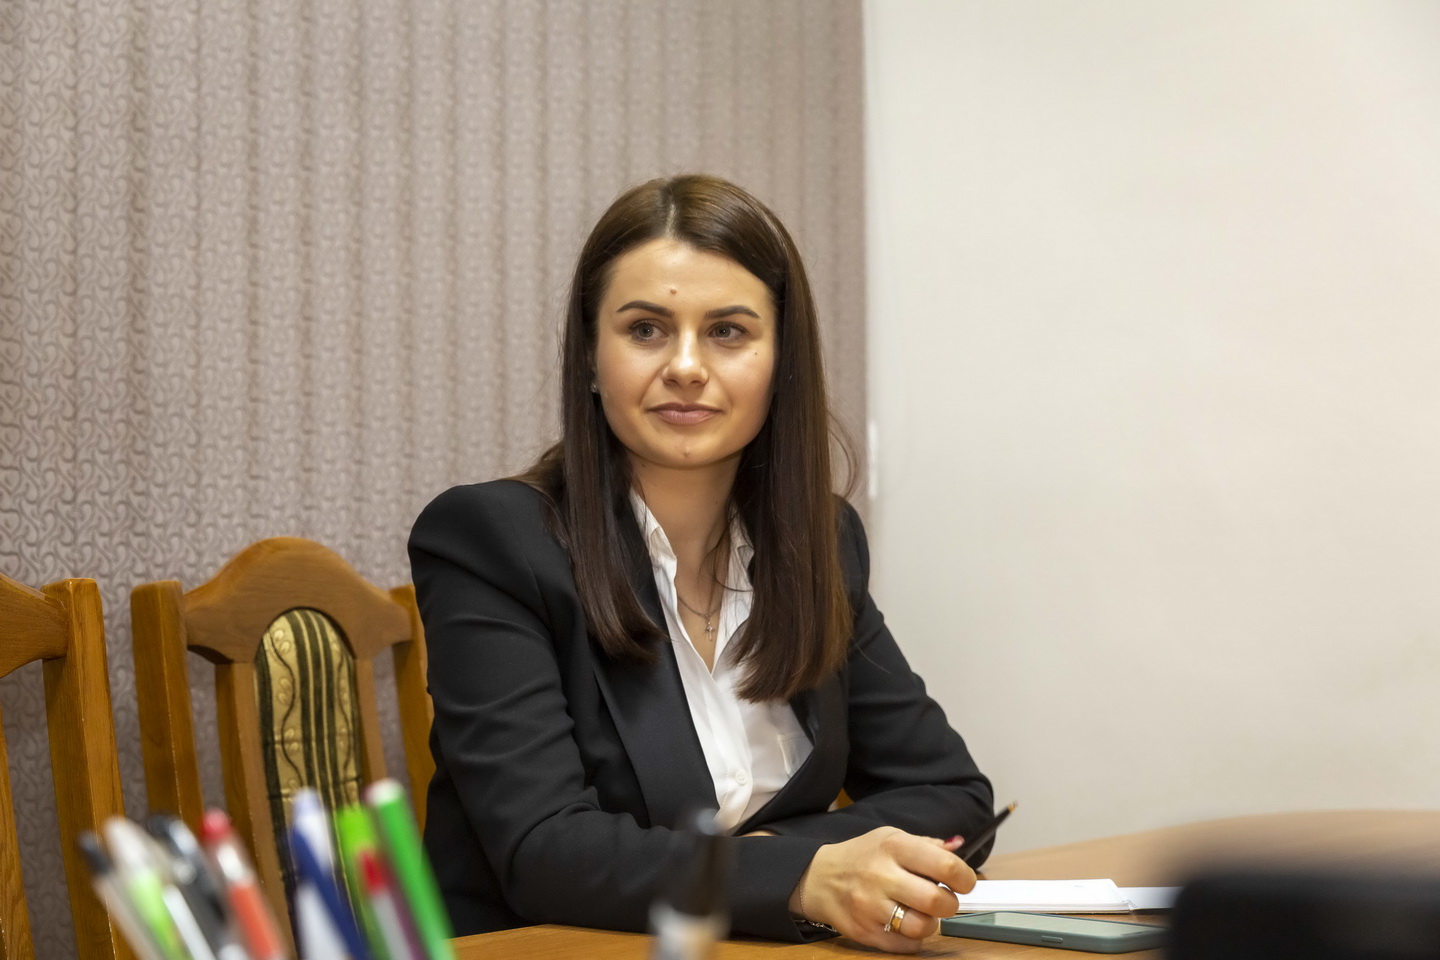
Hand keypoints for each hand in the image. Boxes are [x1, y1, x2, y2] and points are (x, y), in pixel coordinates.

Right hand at [789, 827, 973, 952]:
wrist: (819, 878)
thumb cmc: (863, 856)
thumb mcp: (890, 838)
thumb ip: (927, 845)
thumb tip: (959, 846)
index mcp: (893, 847)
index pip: (944, 865)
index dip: (964, 878)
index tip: (963, 882)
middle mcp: (881, 876)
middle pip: (935, 901)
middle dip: (950, 903)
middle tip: (944, 899)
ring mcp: (870, 907)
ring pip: (922, 927)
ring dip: (931, 922)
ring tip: (922, 912)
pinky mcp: (864, 932)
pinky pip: (906, 945)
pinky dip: (913, 938)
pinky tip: (904, 923)